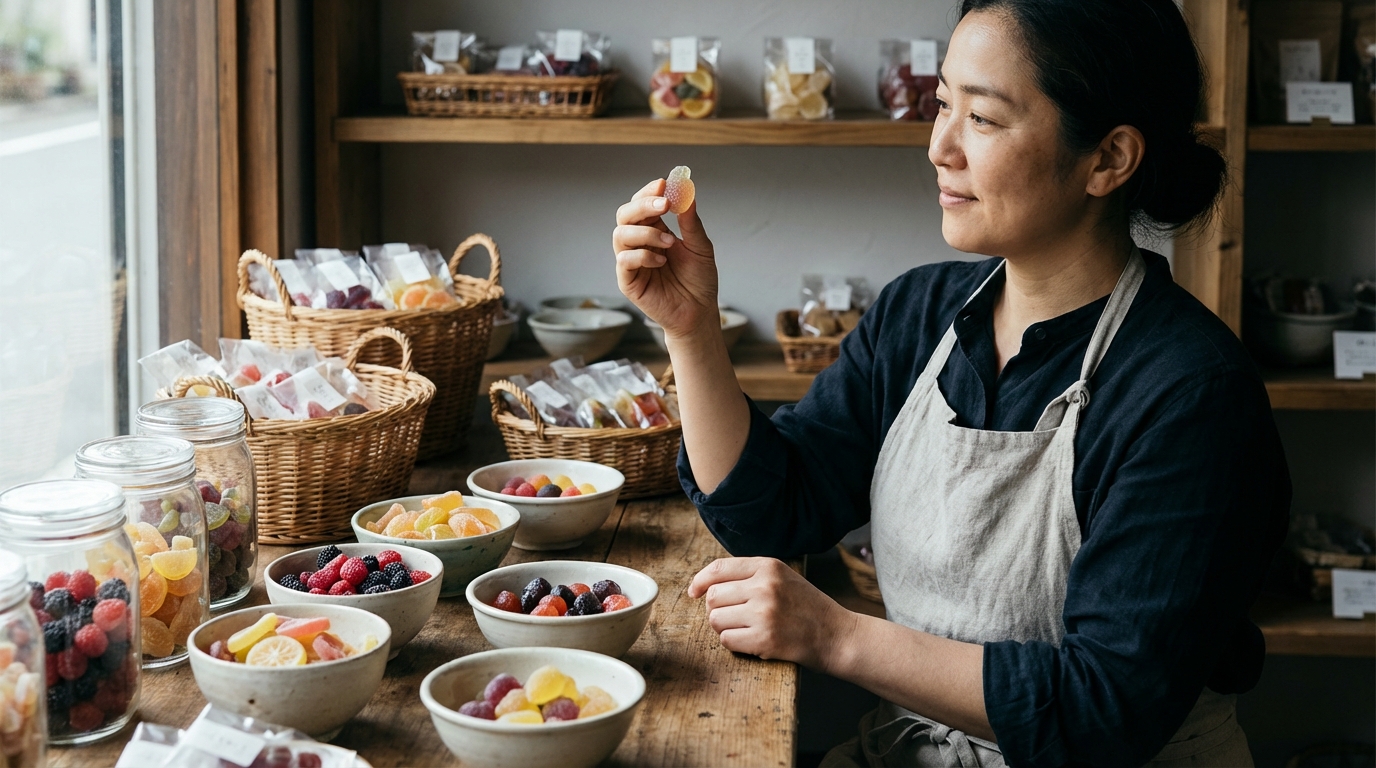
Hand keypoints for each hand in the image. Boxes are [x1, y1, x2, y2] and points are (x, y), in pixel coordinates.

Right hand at [612, 178, 718, 339]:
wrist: (699, 312)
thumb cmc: (699, 281)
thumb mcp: (700, 247)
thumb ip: (690, 222)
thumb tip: (687, 192)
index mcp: (654, 230)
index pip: (642, 204)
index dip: (649, 192)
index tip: (664, 184)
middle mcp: (639, 243)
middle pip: (625, 214)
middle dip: (642, 205)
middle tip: (664, 205)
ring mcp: (631, 261)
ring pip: (620, 234)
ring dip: (646, 233)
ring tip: (670, 243)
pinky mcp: (627, 281)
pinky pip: (624, 260)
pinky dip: (642, 256)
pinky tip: (661, 262)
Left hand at [688, 557, 857, 672]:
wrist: (837, 635)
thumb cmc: (807, 607)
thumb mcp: (783, 577)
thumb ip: (750, 575)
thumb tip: (706, 585)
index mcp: (768, 566)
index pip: (718, 568)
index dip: (699, 581)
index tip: (693, 592)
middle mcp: (765, 586)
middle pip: (713, 597)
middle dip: (717, 610)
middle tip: (735, 617)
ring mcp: (764, 613)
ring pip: (716, 620)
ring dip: (725, 628)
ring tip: (746, 629)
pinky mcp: (764, 639)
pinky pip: (726, 640)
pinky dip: (734, 644)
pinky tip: (753, 641)